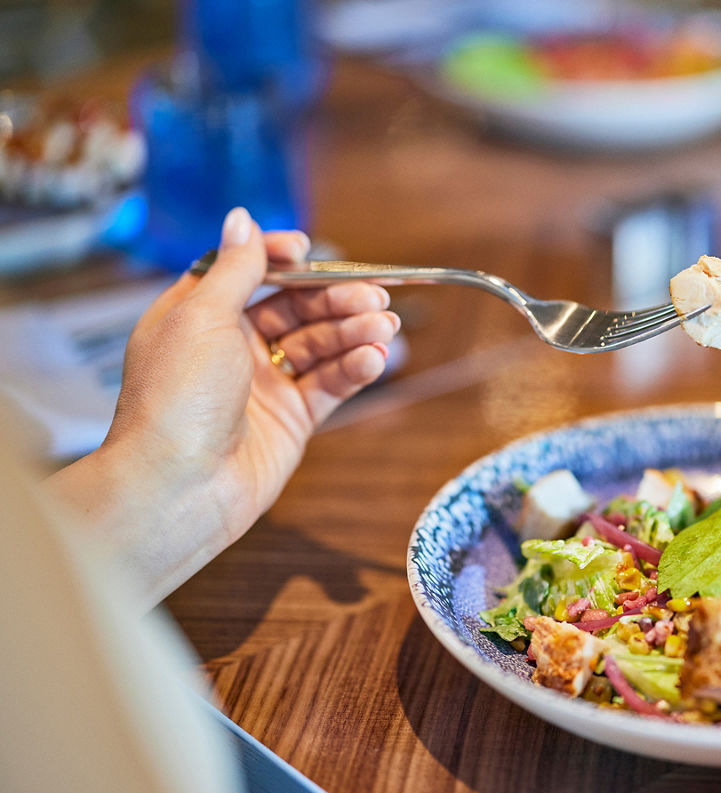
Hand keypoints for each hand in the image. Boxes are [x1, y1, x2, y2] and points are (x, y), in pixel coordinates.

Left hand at [46, 207, 399, 606]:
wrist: (179, 487)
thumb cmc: (176, 399)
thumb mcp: (202, 316)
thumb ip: (235, 268)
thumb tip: (243, 218)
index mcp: (198, 317)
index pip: (247, 273)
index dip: (279, 259)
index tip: (308, 251)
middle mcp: (230, 348)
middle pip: (295, 308)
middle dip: (336, 299)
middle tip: (375, 297)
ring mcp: (263, 385)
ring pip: (320, 345)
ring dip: (355, 332)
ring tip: (384, 327)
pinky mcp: (291, 419)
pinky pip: (330, 383)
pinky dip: (355, 368)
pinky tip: (374, 358)